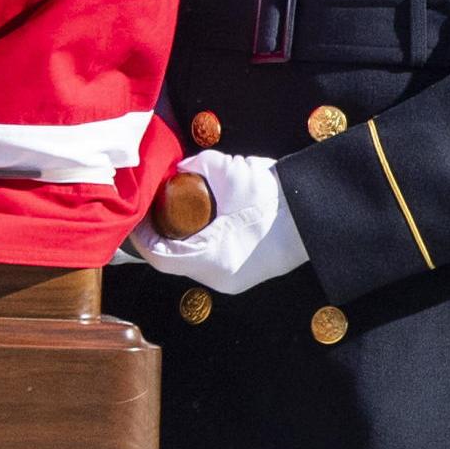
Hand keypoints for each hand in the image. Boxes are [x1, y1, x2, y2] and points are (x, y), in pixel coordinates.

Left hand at [129, 149, 306, 294]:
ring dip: (176, 242)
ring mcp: (230, 280)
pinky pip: (204, 264)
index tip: (136, 215)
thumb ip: (200, 167)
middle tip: (149, 211)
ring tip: (168, 217)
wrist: (313, 214)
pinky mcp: (238, 277)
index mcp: (213, 257)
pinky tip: (193, 227)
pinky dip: (194, 246)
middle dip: (158, 237)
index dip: (142, 236)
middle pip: (172, 261)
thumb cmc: (273, 196)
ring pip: (188, 264)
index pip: (161, 255)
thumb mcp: (232, 172)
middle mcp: (218, 276)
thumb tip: (180, 168)